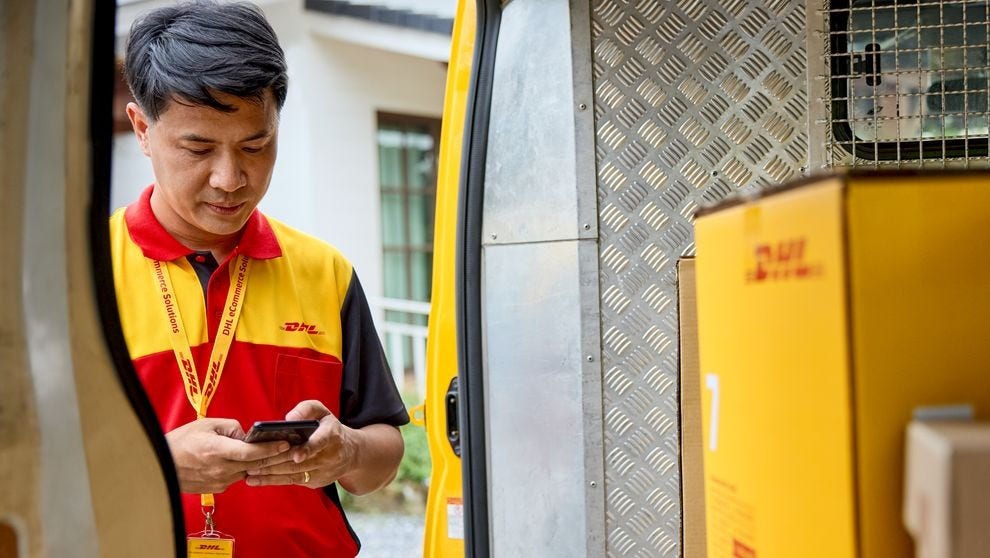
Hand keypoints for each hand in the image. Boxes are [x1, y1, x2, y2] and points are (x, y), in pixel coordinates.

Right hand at [166, 418, 290, 493]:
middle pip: (255, 464)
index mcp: (217, 450)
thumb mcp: (207, 425)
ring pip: (247, 471)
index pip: (251, 452)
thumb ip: (231, 427)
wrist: (160, 465)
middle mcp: (221, 469)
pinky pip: (236, 477)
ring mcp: (219, 481)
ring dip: (260, 463)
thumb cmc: (182, 441)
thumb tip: (247, 435)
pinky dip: (244, 469)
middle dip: (274, 456)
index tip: (286, 443)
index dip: (271, 448)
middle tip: (291, 448)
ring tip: (273, 452)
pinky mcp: (217, 488)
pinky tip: (249, 461)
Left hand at [244, 400, 356, 488]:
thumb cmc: (329, 428)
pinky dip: (273, 481)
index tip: (296, 455)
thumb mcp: (323, 412)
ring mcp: (323, 472)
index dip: (308, 449)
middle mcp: (329, 456)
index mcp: (332, 435)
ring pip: (294, 474)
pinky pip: (293, 482)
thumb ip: (307, 409)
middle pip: (300, 462)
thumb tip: (288, 418)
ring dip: (270, 474)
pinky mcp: (316, 482)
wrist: (351, 453)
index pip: (320, 442)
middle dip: (275, 463)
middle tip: (252, 462)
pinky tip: (257, 480)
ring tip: (250, 472)